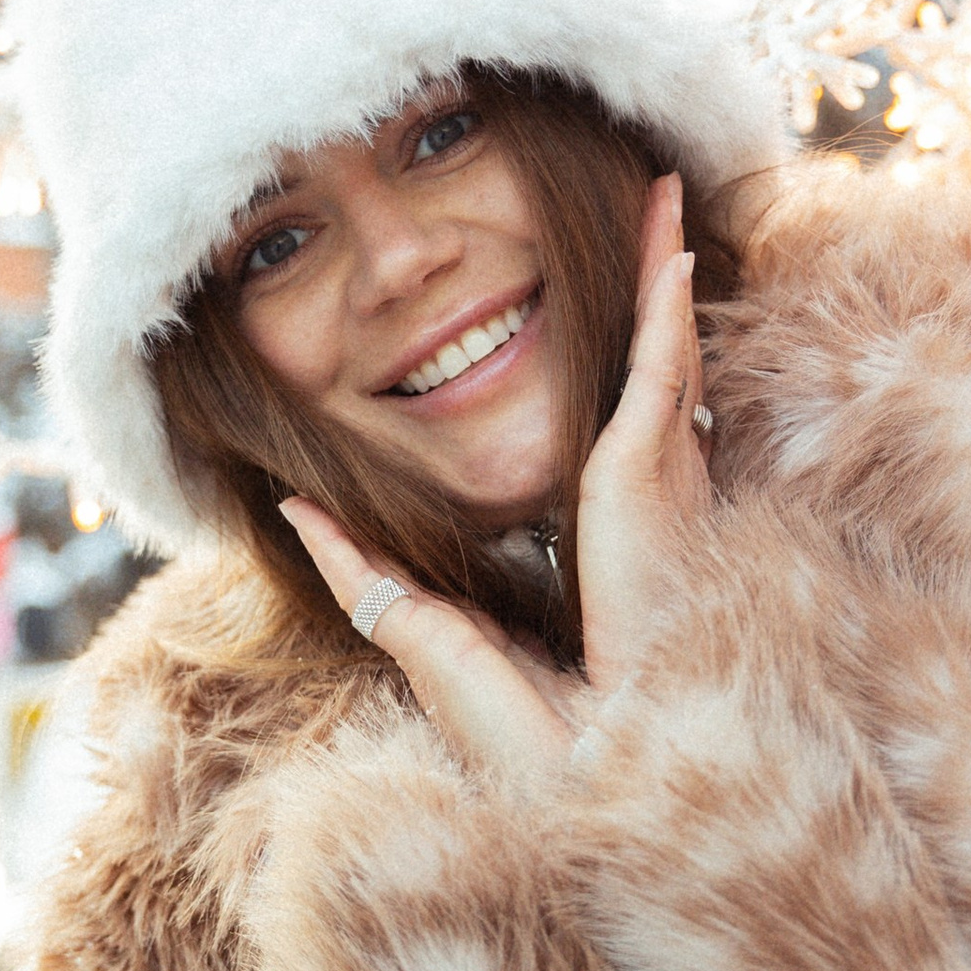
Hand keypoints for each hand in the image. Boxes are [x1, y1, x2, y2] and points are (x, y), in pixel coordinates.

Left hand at [277, 172, 713, 781]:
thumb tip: (300, 511)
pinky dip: (668, 301)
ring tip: (665, 190)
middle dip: (648, 298)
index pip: (609, 433)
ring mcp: (650, 487)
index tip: (604, 308)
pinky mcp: (646, 478)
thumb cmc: (544, 747)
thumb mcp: (434, 646)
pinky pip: (664, 366)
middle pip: (646, 373)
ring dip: (663, 269)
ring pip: (664, 349)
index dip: (623, 369)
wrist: (612, 780)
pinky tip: (669, 241)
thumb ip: (372, 579)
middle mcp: (637, 506)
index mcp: (602, 545)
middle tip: (653, 223)